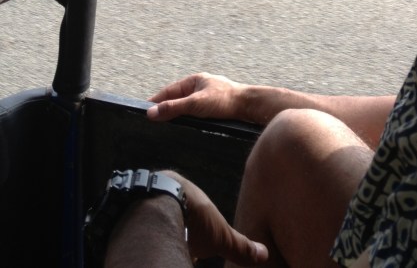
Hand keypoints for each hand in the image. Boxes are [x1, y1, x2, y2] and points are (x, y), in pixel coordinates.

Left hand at [105, 171, 267, 266]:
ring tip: (162, 249)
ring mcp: (143, 198)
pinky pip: (131, 223)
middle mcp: (164, 189)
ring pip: (151, 217)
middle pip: (171, 213)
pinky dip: (139, 235)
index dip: (197, 226)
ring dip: (156, 232)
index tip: (197, 242)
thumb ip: (240, 246)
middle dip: (176, 230)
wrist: (154, 211)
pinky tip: (144, 247)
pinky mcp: (124, 210)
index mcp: (188, 191)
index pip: (194, 209)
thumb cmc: (190, 218)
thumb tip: (264, 255)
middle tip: (179, 246)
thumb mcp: (220, 235)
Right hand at [147, 72, 247, 122]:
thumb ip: (173, 108)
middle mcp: (201, 86)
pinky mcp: (216, 106)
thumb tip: (151, 112)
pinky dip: (189, 117)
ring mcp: (209, 96)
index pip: (169, 91)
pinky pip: (197, 111)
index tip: (144, 111)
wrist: (250, 106)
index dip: (156, 101)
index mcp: (194, 80)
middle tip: (152, 120)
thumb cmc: (226, 100)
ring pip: (187, 105)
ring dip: (178, 113)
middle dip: (166, 108)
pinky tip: (187, 126)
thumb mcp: (195, 104)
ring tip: (166, 125)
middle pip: (177, 98)